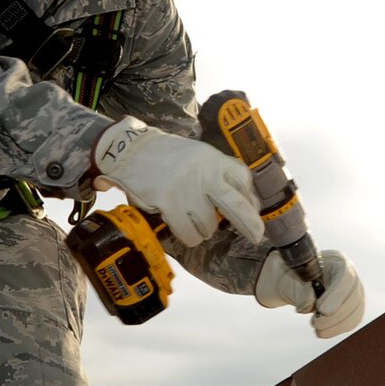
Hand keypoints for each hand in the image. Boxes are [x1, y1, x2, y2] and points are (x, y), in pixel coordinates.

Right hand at [91, 118, 263, 247]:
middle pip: (236, 205)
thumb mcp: (195, 153)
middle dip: (250, 224)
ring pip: (209, 225)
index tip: (252, 208)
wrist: (128, 149)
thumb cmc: (163, 155)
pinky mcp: (169, 202)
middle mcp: (204, 172)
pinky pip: (189, 233)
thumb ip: (215, 171)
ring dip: (204, 230)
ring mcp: (186, 188)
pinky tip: (185, 231)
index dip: (250, 197)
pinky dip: (189, 236)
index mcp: (212, 157)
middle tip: (256, 236)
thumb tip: (238, 199)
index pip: (243, 178)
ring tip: (193, 221)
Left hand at [256, 249, 363, 338]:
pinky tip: (323, 330)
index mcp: (338, 262)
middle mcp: (352, 277)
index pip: (346, 278)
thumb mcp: (295, 280)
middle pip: (353, 299)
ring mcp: (356, 294)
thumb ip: (303, 291)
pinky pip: (351, 323)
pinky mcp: (355, 310)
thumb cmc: (297, 278)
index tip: (322, 310)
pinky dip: (336, 329)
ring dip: (334, 326)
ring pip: (354, 314)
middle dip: (334, 316)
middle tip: (315, 323)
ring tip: (316, 326)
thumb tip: (311, 305)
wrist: (300, 284)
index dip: (337, 296)